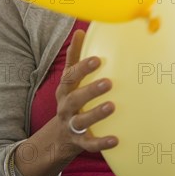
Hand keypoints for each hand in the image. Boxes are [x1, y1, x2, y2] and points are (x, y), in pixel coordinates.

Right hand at [54, 29, 117, 157]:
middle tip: (108, 83)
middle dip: (91, 90)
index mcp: (66, 90)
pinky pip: (90, 145)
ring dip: (96, 114)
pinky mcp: (80, 143)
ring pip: (82, 121)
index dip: (83, 68)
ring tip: (112, 106)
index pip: (71, 77)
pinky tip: (116, 139)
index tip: (98, 59)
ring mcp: (72, 126)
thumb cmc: (71, 99)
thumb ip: (75, 57)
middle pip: (75, 99)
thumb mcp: (70, 79)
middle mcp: (66, 107)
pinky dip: (101, 143)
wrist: (58, 137)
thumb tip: (80, 30)